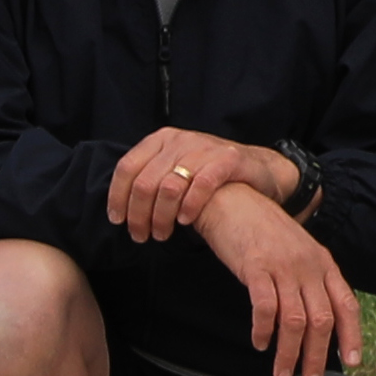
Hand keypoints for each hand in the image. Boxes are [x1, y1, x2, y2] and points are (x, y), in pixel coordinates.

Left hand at [104, 133, 281, 245]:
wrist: (258, 168)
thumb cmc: (209, 174)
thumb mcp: (175, 168)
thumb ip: (152, 178)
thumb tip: (120, 208)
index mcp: (162, 140)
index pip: (127, 167)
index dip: (117, 197)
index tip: (117, 220)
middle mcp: (180, 141)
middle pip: (145, 182)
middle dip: (139, 215)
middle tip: (141, 235)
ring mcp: (204, 148)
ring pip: (169, 187)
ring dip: (161, 217)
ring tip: (162, 233)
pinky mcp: (228, 159)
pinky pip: (201, 185)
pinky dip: (189, 206)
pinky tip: (185, 220)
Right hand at [191, 181, 361, 375]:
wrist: (232, 199)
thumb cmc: (262, 231)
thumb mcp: (296, 252)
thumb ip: (308, 280)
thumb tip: (314, 319)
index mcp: (323, 263)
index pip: (347, 304)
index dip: (352, 335)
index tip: (353, 362)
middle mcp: (309, 266)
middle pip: (322, 319)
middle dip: (318, 355)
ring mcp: (283, 266)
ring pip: (295, 320)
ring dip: (290, 353)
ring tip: (282, 374)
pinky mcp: (256, 267)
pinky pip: (266, 307)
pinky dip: (264, 330)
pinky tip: (260, 343)